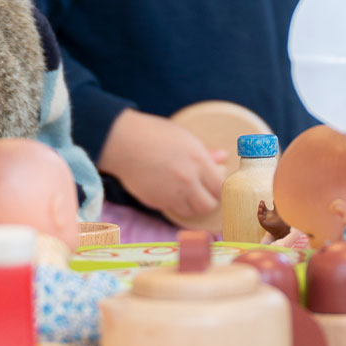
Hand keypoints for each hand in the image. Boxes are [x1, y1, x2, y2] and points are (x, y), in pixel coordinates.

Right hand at [99, 109, 226, 227]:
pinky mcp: (156, 202)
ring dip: (193, 205)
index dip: (220, 187)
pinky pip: (173, 210)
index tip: (217, 183)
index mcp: (198, 161)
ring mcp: (171, 194)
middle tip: (205, 191)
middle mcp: (187, 181)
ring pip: (191, 212)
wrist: (123, 143)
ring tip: (188, 193)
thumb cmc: (153, 134)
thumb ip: (205, 152)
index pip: (220, 187)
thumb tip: (222, 157)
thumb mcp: (184, 137)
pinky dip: (175, 205)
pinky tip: (171, 191)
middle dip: (209, 200)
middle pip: (209, 205)